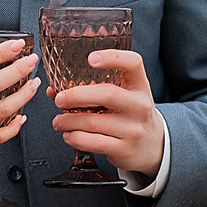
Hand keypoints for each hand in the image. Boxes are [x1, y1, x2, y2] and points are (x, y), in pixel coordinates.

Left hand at [50, 47, 165, 175]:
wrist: (152, 146)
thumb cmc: (130, 115)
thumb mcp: (124, 97)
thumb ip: (96, 88)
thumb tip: (55, 90)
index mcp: (140, 86)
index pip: (133, 63)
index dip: (112, 57)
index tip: (91, 58)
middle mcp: (140, 106)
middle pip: (107, 94)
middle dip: (76, 95)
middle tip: (59, 99)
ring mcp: (134, 129)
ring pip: (93, 122)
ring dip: (68, 121)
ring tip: (58, 121)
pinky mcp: (124, 148)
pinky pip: (93, 142)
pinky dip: (74, 138)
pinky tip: (69, 135)